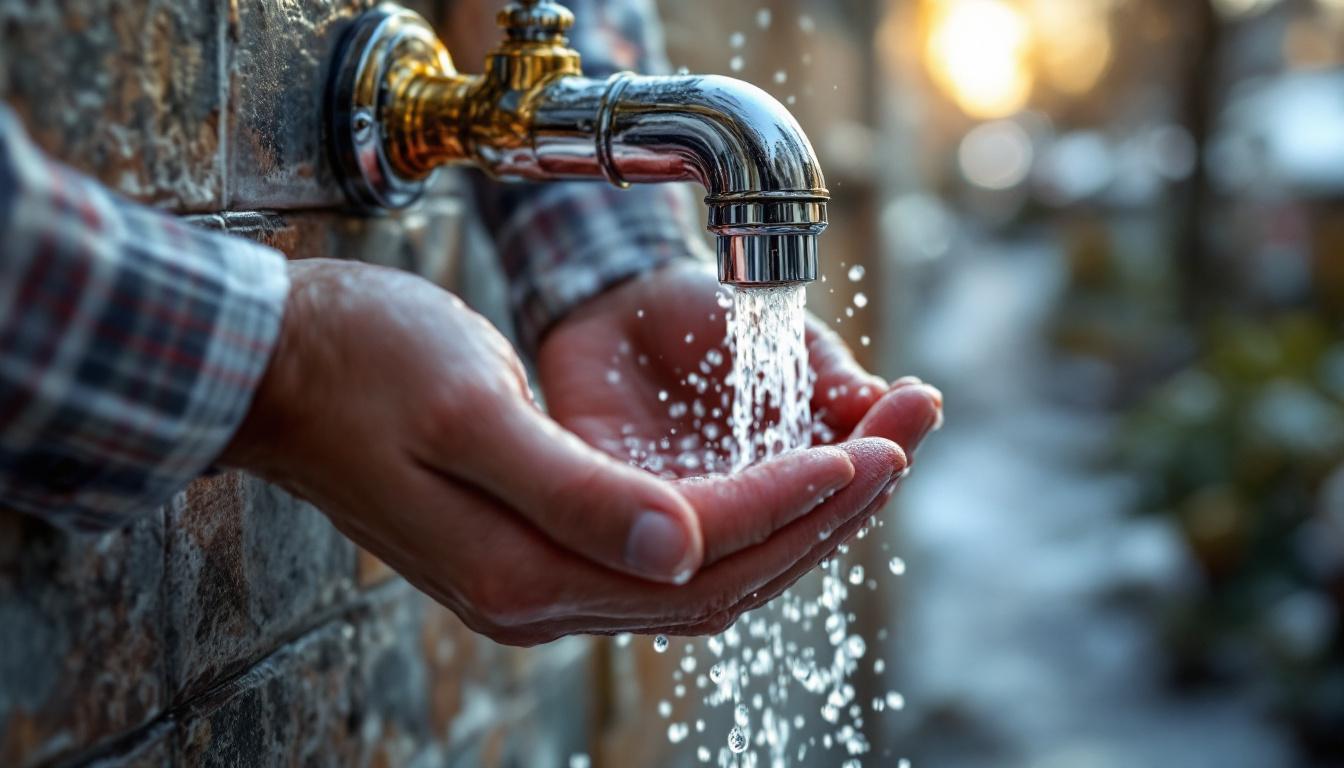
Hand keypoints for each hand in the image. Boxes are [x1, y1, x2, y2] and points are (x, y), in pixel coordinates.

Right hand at [221, 260, 917, 644]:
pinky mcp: (530, 554)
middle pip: (714, 582)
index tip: (873, 451)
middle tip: (898, 454)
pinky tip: (770, 491)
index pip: (698, 547)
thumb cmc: (360, 364)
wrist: (274, 366)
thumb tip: (684, 548)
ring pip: (695, 580)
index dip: (793, 500)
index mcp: (524, 568)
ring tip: (859, 469)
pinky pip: (659, 562)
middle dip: (816, 522)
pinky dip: (729, 528)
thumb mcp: (468, 409)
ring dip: (785, 528)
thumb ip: (575, 489)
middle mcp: (535, 596)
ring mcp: (532, 584)